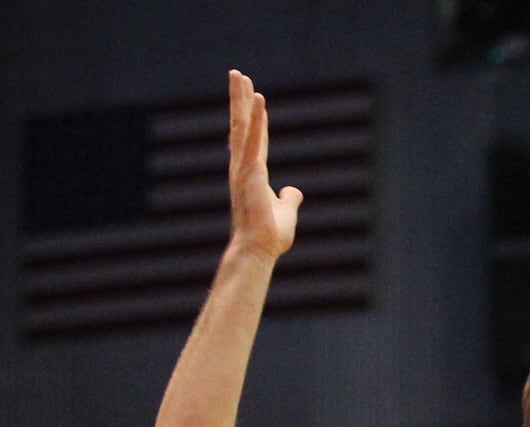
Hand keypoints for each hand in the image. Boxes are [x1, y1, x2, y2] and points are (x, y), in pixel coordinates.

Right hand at [226, 70, 301, 259]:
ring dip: (240, 98)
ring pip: (241, 126)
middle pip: (241, 125)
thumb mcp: (285, 212)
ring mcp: (244, 167)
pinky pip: (254, 139)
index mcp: (252, 174)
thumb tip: (293, 190)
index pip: (255, 139)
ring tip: (238, 74)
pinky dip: (257, 118)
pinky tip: (258, 98)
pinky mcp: (250, 171)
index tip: (253, 98)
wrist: (259, 250)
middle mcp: (243, 166)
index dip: (256, 118)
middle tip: (236, 74)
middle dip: (238, 99)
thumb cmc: (270, 236)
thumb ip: (289, 199)